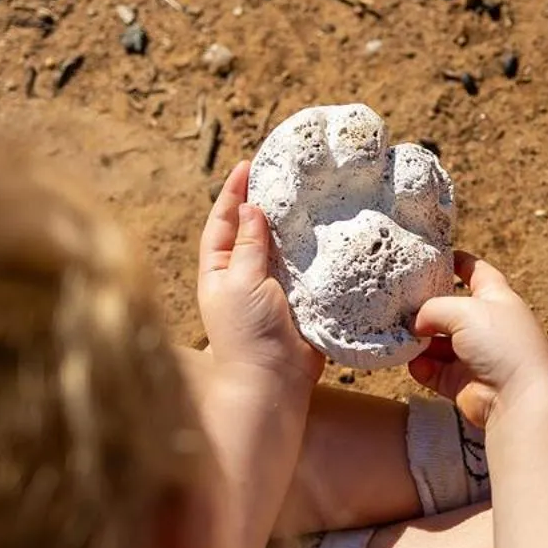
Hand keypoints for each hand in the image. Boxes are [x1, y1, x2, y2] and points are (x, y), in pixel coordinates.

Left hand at [199, 161, 322, 395]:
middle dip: (265, 203)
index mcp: (218, 272)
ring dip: (293, 226)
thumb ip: (248, 246)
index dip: (233, 194)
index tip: (248, 165)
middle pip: (252, 231)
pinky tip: (328, 233)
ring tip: (308, 196)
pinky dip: (315, 252)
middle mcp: (242, 278)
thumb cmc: (247, 333)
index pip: (223, 223)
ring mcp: (272, 291)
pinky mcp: (299, 303)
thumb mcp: (239, 282)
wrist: (275, 382)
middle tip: (282, 174)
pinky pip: (306, 270)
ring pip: (281, 249)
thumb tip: (253, 210)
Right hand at [409, 252, 547, 427]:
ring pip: (437, 343)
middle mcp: (487, 326)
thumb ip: (434, 308)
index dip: (457, 261)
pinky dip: (423, 367)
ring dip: (419, 341)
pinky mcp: (462, 383)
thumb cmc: (501, 344)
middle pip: (450, 310)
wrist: (518, 398)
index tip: (433, 255)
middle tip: (400, 305)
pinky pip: (434, 371)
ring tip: (402, 337)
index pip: (477, 272)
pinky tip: (416, 364)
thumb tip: (416, 324)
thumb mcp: (465, 311)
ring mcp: (474, 356)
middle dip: (426, 308)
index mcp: (497, 299)